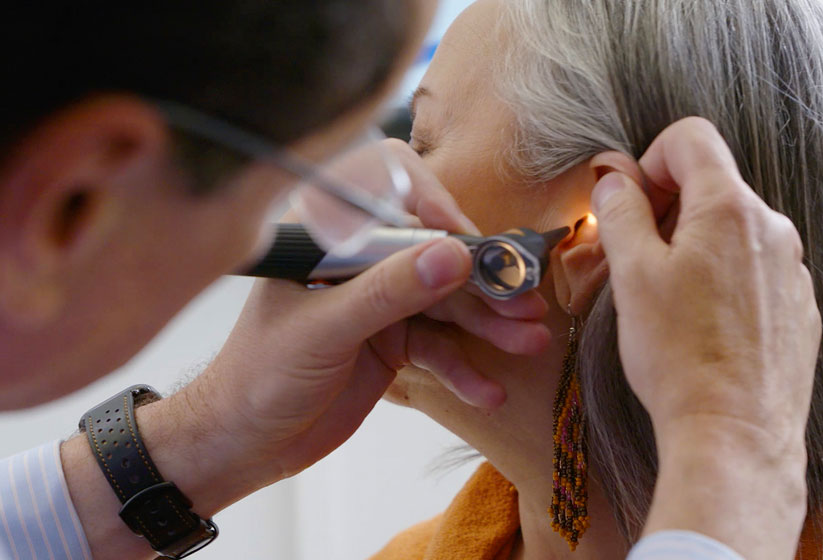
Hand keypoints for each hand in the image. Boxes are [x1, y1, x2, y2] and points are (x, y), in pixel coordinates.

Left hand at [172, 138, 548, 494]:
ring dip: (487, 324)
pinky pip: (440, 346)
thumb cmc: (256, 378)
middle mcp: (358, 260)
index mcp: (326, 235)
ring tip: (527, 342)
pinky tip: (487, 391)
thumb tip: (454, 256)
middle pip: (434, 251)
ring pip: (446, 301)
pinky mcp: (392, 340)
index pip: (391, 190)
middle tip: (523, 301)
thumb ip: (388, 292)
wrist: (242, 444)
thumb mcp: (323, 332)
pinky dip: (464, 368)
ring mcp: (378, 300)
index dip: (436, 205)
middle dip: (480, 279)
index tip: (470, 244)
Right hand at [591, 118, 820, 558]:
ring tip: (669, 301)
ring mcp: (792, 269)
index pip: (691, 137)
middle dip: (669, 207)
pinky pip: (756, 270)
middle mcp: (773, 228)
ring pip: (734, 230)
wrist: (734, 434)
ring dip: (696, 245)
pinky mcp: (800, 307)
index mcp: (729, 208)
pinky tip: (703, 326)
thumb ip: (621, 212)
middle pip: (713, 184)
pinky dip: (725, 279)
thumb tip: (615, 179)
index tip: (634, 205)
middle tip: (639, 259)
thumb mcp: (632, 275)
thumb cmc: (678, 355)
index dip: (651, 159)